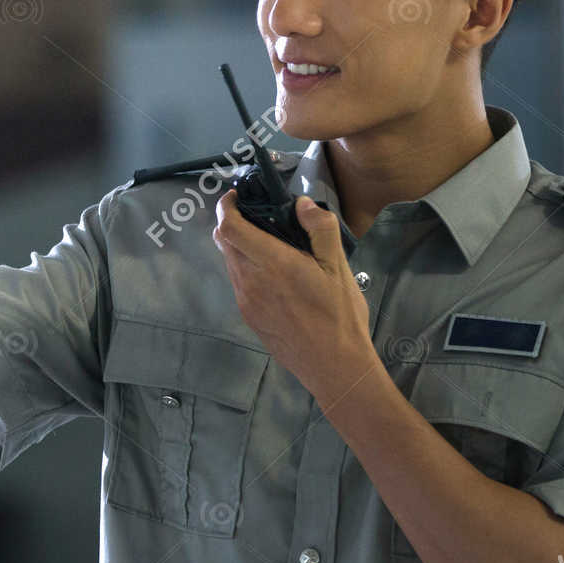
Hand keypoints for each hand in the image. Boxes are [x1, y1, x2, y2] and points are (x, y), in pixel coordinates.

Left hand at [212, 190, 378, 406]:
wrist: (333, 366)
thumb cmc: (340, 315)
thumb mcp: (338, 267)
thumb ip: (320, 229)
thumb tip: (302, 204)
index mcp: (273, 264)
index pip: (230, 228)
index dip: (226, 207)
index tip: (236, 196)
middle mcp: (251, 281)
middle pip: (224, 242)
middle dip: (232, 222)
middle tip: (254, 214)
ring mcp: (247, 301)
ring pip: (230, 263)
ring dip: (239, 246)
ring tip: (267, 241)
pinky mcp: (249, 317)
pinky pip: (239, 283)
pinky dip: (246, 267)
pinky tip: (272, 272)